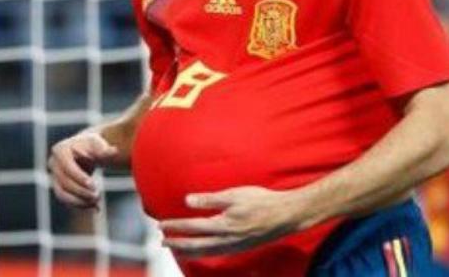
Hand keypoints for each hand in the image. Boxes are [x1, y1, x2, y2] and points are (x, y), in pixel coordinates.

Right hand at [48, 132, 118, 209]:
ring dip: (79, 201)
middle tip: (97, 196)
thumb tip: (114, 151)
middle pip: (65, 182)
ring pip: (62, 194)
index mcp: (60, 150)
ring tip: (96, 203)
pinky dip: (79, 205)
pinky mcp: (58, 187)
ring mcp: (54, 176)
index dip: (79, 177)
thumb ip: (104, 150)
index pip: (68, 167)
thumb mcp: (98, 144)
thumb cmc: (92, 145)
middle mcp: (53, 163)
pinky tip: (94, 207)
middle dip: (81, 191)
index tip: (93, 185)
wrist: (86, 150)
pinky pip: (66, 200)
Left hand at [159, 186, 308, 256]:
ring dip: (188, 251)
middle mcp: (226, 239)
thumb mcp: (234, 194)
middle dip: (177, 243)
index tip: (161, 225)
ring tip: (175, 248)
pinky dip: (203, 254)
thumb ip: (209, 199)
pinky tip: (201, 251)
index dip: (175, 227)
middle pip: (195, 245)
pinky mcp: (241, 248)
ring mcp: (234, 246)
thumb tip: (187, 201)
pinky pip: (217, 254)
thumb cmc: (261, 201)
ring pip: (205, 253)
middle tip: (162, 241)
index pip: (192, 227)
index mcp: (223, 224)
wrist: (286, 215)